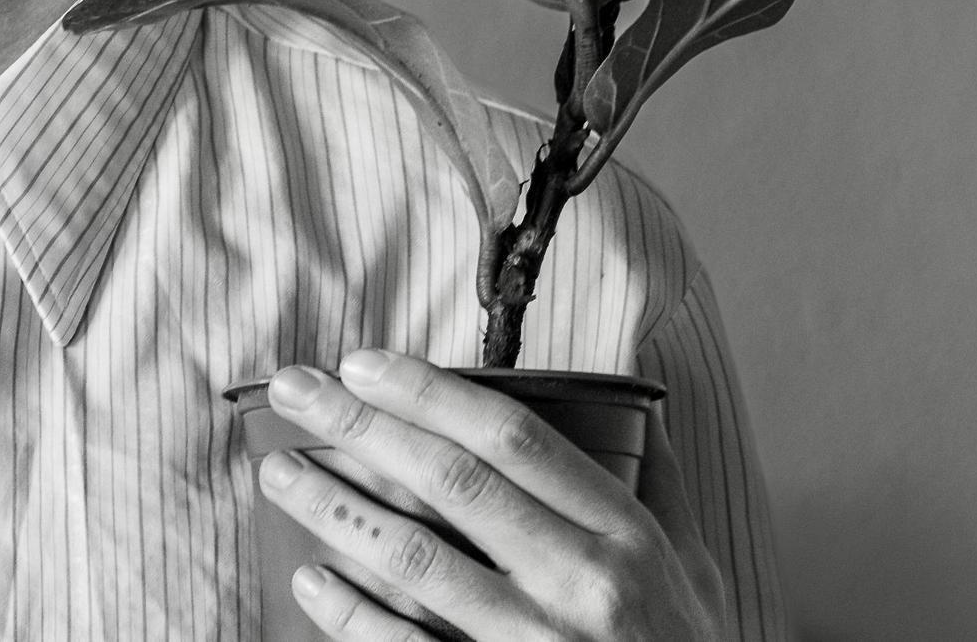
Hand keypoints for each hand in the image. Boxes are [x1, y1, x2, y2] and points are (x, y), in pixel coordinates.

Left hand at [258, 350, 726, 640]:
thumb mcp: (696, 573)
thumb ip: (659, 492)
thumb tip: (636, 415)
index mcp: (624, 536)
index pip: (511, 437)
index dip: (428, 391)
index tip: (361, 361)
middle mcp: (582, 584)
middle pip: (450, 483)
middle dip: (359, 425)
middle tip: (293, 390)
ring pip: (415, 560)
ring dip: (334, 508)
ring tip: (280, 473)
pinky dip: (349, 614)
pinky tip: (308, 579)